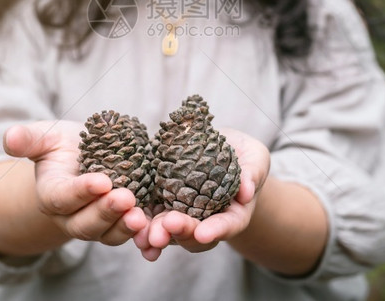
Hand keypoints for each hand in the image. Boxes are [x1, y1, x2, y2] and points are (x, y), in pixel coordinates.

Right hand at [3, 121, 147, 245]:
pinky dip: (142, 237)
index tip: (101, 181)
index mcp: (52, 194)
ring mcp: (97, 224)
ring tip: (139, 216)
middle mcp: (72, 216)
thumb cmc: (62, 147)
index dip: (81, 192)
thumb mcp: (45, 138)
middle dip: (105, 213)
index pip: (63, 197)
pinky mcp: (120, 224)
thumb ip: (28, 139)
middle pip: (86, 223)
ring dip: (124, 228)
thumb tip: (8, 137)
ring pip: (108, 234)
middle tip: (126, 198)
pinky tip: (156, 230)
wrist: (81, 161)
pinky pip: (130, 236)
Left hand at [133, 128, 269, 260]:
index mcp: (233, 213)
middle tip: (168, 226)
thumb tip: (246, 191)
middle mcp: (207, 221)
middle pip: (194, 234)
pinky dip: (140, 225)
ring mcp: (183, 214)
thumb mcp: (255, 158)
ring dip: (156, 235)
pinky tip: (129, 225)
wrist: (222, 150)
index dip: (216, 230)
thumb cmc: (244, 156)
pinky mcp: (163, 203)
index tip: (203, 234)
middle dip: (180, 232)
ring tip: (144, 235)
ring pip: (169, 231)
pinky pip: (151, 217)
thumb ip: (253, 172)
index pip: (227, 225)